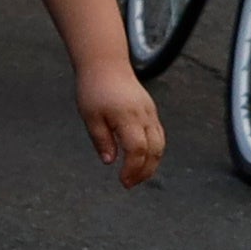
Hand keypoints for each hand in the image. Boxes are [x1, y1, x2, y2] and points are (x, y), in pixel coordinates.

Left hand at [78, 56, 168, 190]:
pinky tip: (142, 159)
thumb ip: (101, 139)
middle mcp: (144, 116)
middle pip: (154, 150)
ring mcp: (150, 113)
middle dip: (145, 171)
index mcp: (128, 117)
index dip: (133, 168)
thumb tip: (110, 161)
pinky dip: (154, 151)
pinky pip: (159, 135)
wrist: (106, 65)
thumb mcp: (90, 116)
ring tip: (137, 176)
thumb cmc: (94, 89)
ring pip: (160, 144)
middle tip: (130, 184)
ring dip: (152, 163)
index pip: (137, 150)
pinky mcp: (151, 111)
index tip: (123, 181)